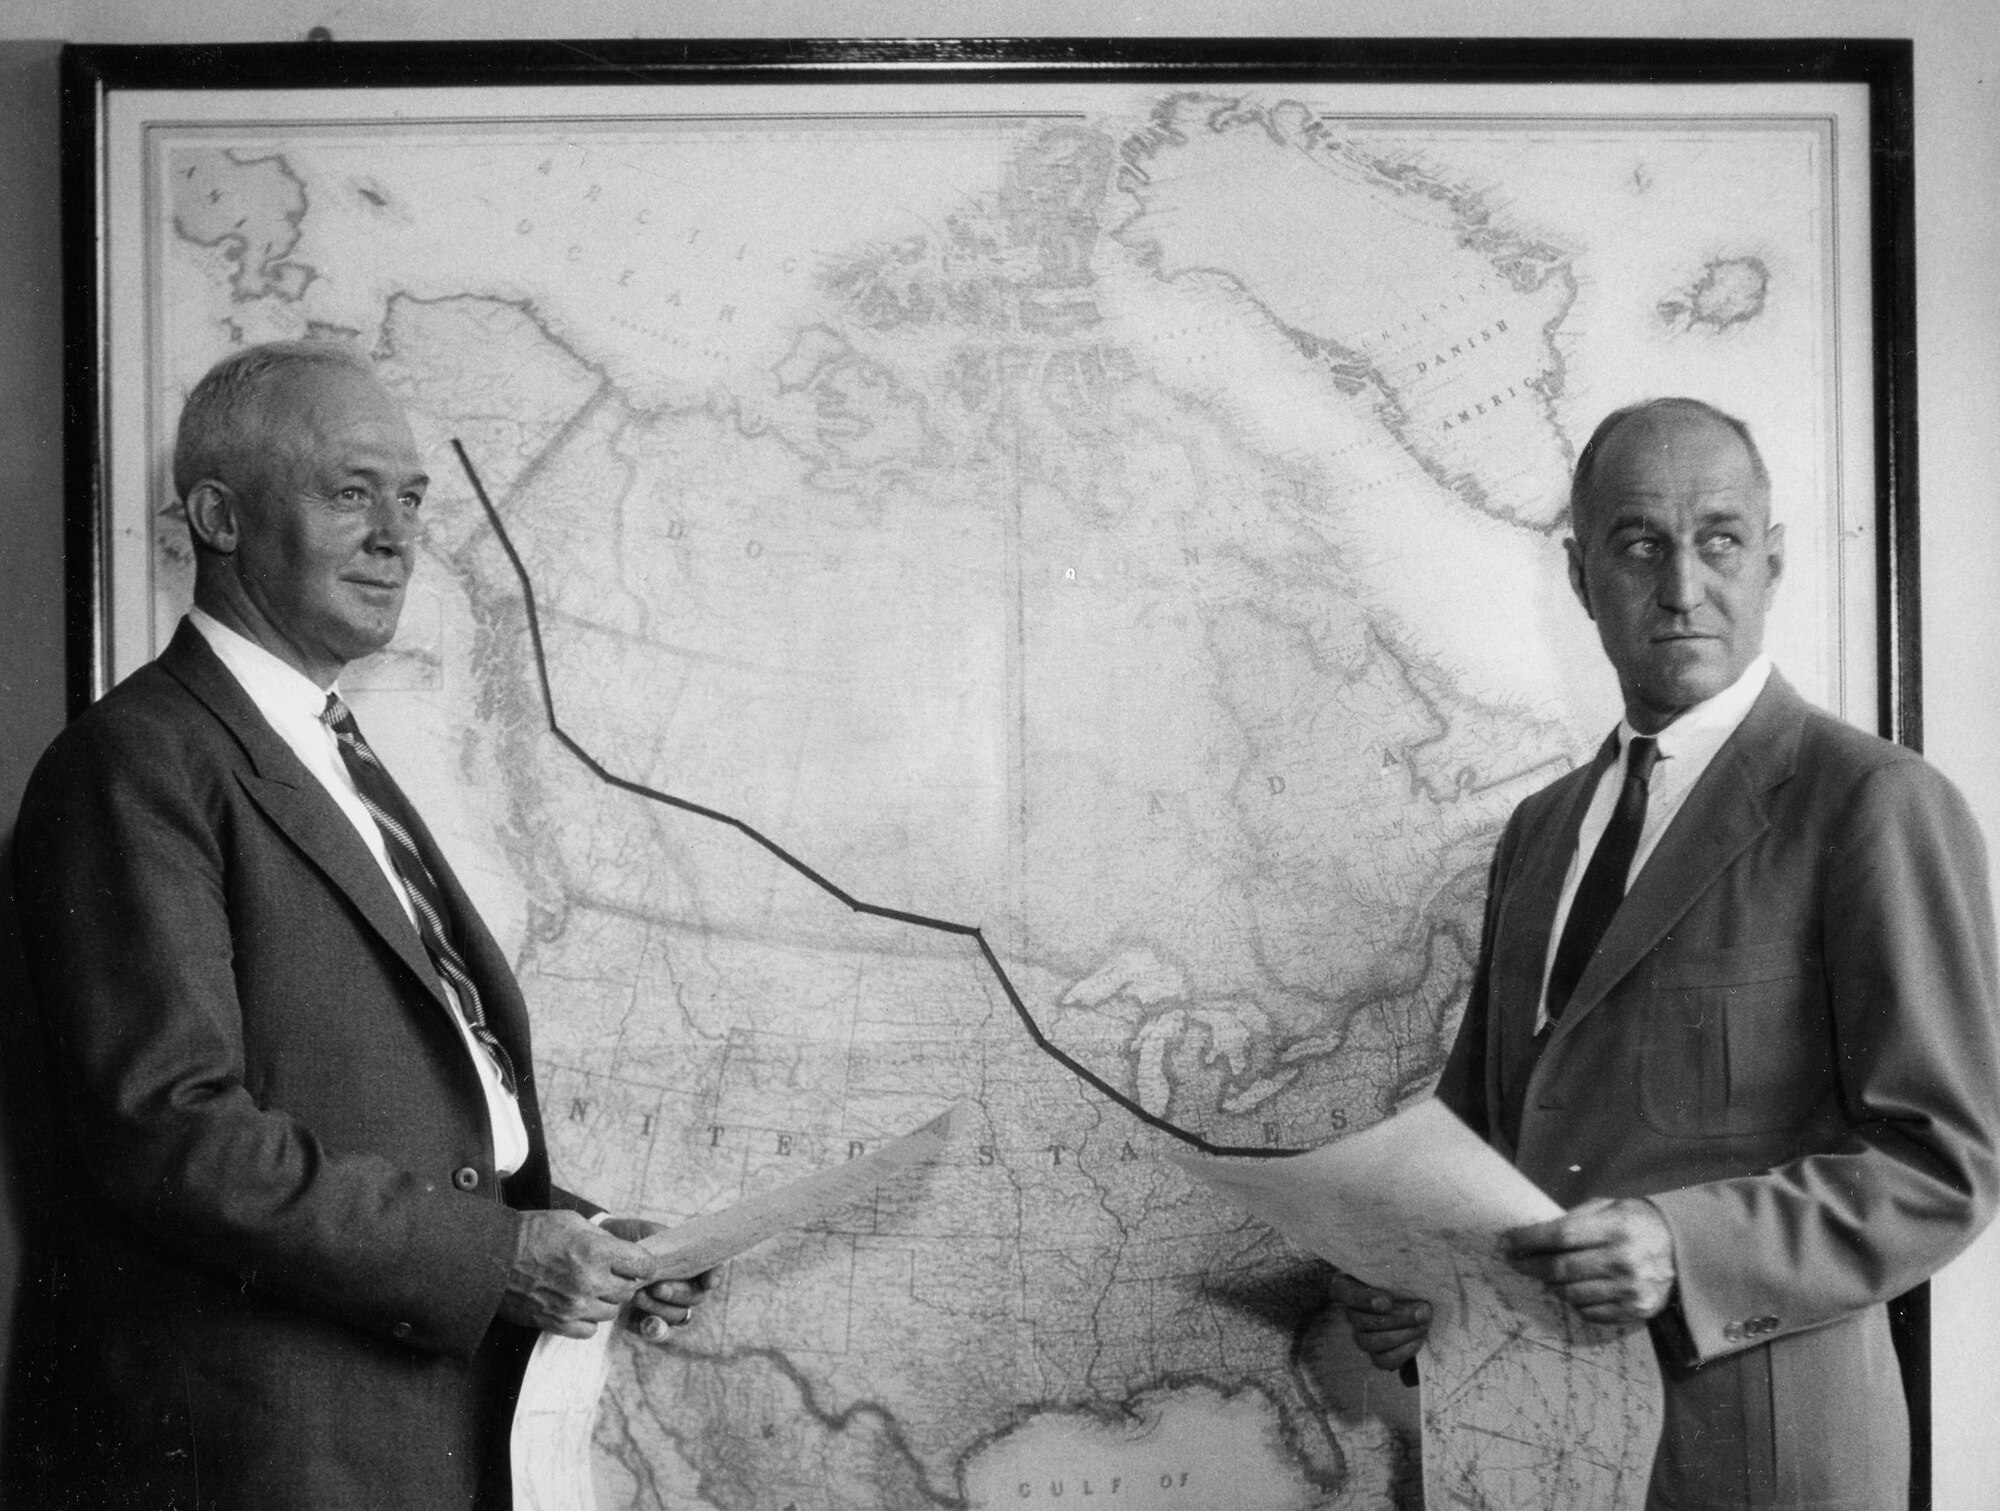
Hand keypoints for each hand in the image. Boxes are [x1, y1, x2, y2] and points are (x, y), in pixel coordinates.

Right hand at [500, 1210, 660, 1337]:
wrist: (493, 1256)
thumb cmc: (532, 1233)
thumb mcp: (573, 1221)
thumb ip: (604, 1238)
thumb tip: (626, 1250)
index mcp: (596, 1252)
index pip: (643, 1265)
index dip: (641, 1263)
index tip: (635, 1262)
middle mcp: (589, 1282)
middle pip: (628, 1290)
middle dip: (621, 1280)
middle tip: (606, 1272)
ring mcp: (573, 1306)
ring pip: (611, 1312)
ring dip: (604, 1300)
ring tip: (586, 1286)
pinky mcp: (557, 1323)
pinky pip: (589, 1330)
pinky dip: (586, 1319)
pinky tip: (574, 1303)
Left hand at [598, 1216, 718, 1342]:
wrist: (601, 1250)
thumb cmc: (627, 1237)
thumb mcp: (646, 1232)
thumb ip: (663, 1244)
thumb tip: (668, 1261)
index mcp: (687, 1260)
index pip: (711, 1269)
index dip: (714, 1276)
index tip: (709, 1282)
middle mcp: (682, 1284)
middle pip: (695, 1298)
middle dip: (678, 1294)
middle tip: (656, 1287)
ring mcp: (665, 1303)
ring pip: (678, 1316)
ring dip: (660, 1309)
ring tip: (637, 1296)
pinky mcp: (646, 1317)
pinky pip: (654, 1330)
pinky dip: (646, 1327)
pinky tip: (633, 1320)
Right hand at [1328, 1268, 1431, 1371]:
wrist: (1414, 1303)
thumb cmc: (1403, 1281)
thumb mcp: (1398, 1271)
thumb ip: (1398, 1270)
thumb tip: (1409, 1274)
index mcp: (1349, 1286)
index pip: (1346, 1292)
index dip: (1364, 1299)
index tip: (1387, 1302)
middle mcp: (1352, 1313)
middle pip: (1361, 1321)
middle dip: (1396, 1319)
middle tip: (1421, 1312)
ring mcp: (1362, 1335)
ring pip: (1369, 1342)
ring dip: (1400, 1335)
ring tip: (1423, 1326)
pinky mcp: (1376, 1354)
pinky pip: (1382, 1360)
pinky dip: (1401, 1353)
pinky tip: (1417, 1340)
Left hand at [1503, 1196, 1675, 1325]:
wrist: (1686, 1251)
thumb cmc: (1639, 1223)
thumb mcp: (1611, 1207)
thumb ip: (1576, 1219)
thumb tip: (1534, 1234)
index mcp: (1616, 1228)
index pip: (1560, 1236)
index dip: (1527, 1240)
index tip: (1505, 1241)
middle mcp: (1623, 1260)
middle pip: (1560, 1269)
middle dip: (1529, 1265)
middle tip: (1513, 1261)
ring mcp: (1630, 1290)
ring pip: (1570, 1293)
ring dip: (1550, 1284)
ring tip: (1546, 1274)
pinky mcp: (1635, 1311)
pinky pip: (1589, 1312)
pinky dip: (1574, 1301)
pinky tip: (1574, 1288)